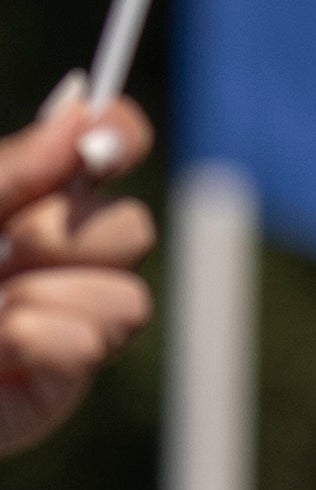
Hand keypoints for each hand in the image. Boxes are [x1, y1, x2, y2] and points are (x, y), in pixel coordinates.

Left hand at [0, 95, 156, 459]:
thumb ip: (12, 168)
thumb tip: (85, 107)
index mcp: (23, 194)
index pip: (108, 148)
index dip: (121, 136)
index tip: (98, 144)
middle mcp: (55, 253)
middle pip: (131, 227)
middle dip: (59, 236)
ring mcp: (63, 318)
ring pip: (125, 296)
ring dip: (39, 296)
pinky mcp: (58, 382)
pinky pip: (87, 344)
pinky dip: (31, 342)